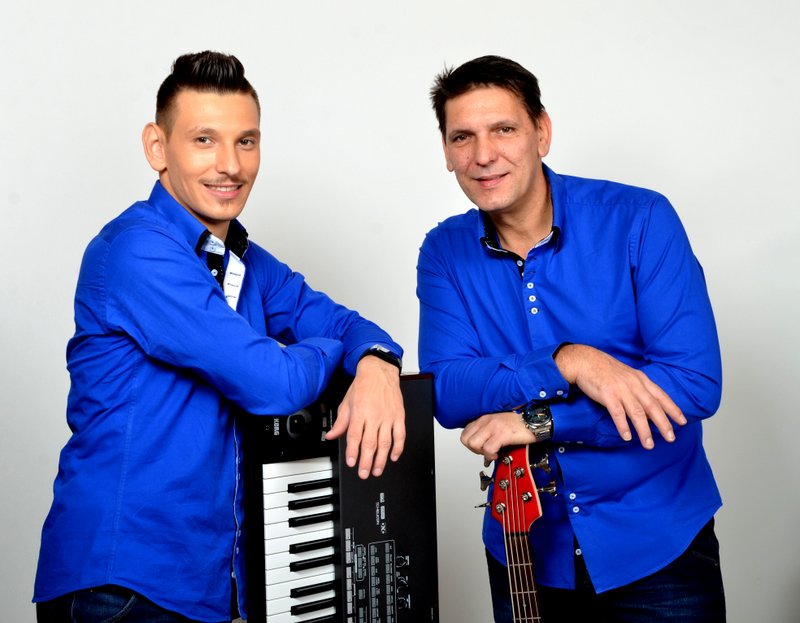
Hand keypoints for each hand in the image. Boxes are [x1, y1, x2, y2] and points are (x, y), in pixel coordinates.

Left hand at [325, 356, 404, 478]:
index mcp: (360, 412)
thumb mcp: (347, 402)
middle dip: (367, 461)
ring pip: (386, 442)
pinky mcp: (399, 416)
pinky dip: (398, 448)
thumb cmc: (363, 386)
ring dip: (381, 459)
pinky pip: (400, 435)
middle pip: (370, 443)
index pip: (355, 436)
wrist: (379, 371)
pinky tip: (393, 456)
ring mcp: (388, 417)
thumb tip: (331, 435)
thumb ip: (341, 422)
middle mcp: (374, 415)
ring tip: (377, 470)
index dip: (353, 451)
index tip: (351, 462)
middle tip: (364, 473)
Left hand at [460, 411, 535, 462]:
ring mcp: (493, 427)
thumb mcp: (496, 425)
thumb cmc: (517, 425)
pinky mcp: (502, 434)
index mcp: (483, 419)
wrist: (533, 422)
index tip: (480, 448)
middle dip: (474, 450)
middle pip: (466, 440)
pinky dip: (491, 455)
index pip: (464, 434)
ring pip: (474, 444)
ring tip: (492, 453)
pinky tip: (498, 454)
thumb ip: (485, 432)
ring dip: (482, 452)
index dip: (470, 445)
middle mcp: (486, 421)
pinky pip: (488, 449)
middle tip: (485, 451)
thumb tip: (478, 446)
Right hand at [554, 344, 685, 448]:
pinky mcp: (607, 394)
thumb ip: (639, 390)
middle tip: (671, 438)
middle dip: (663, 424)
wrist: (586, 360)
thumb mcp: (628, 376)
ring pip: (637, 413)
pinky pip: (618, 413)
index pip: (661, 396)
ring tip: (649, 445)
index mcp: (641, 379)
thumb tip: (648, 409)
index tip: (682, 422)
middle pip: (652, 407)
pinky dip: (623, 426)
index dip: (673, 409)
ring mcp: (621, 389)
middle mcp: (634, 384)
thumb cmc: (606, 370)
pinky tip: (627, 437)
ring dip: (644, 430)